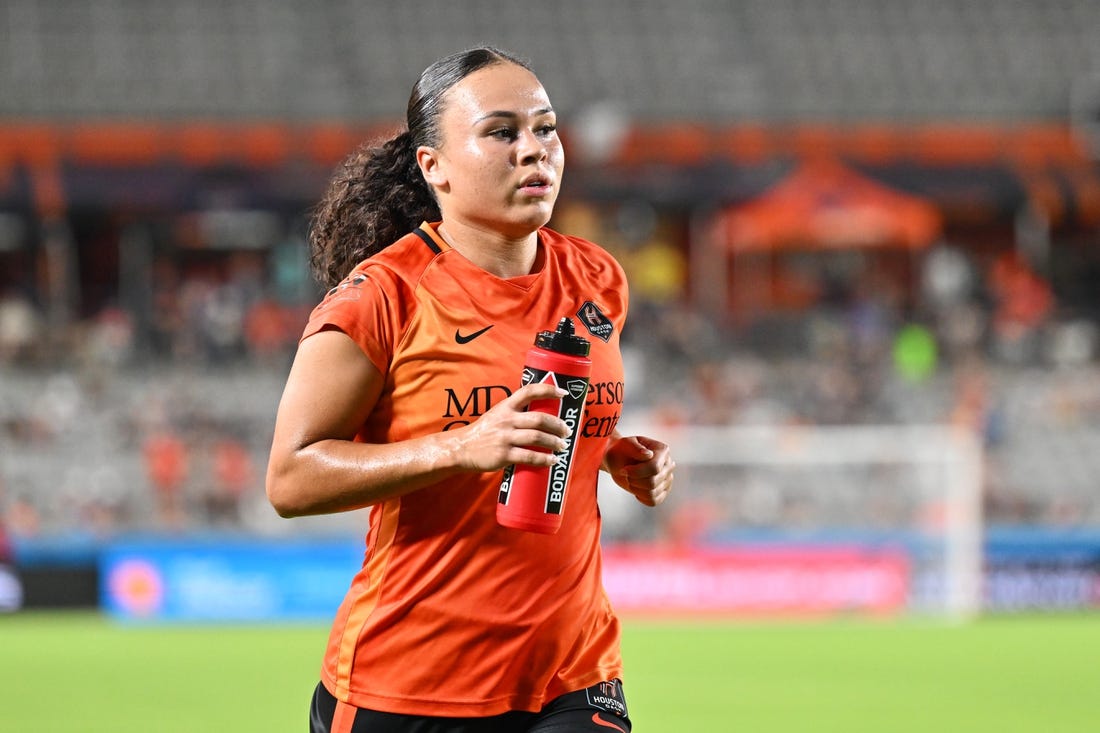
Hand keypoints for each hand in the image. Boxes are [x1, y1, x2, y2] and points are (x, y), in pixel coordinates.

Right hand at [453, 382, 570, 471]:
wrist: (462, 448)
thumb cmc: (483, 432)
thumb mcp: (497, 414)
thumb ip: (515, 412)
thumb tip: (541, 414)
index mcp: (506, 406)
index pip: (529, 391)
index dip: (548, 390)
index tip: (563, 393)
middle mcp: (507, 420)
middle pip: (539, 419)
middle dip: (558, 425)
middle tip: (567, 431)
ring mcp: (505, 438)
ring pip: (537, 438)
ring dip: (554, 442)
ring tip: (562, 446)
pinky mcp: (504, 455)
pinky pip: (529, 457)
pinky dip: (544, 459)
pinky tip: (552, 460)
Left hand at [603, 435, 673, 506]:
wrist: (619, 459)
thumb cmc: (622, 449)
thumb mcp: (624, 444)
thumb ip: (635, 448)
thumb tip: (648, 455)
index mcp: (663, 450)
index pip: (654, 468)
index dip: (636, 472)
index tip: (623, 470)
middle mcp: (668, 465)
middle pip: (652, 482)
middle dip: (633, 480)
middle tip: (625, 473)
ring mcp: (667, 479)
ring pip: (652, 493)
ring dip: (635, 488)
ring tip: (630, 479)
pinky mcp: (663, 491)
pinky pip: (654, 501)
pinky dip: (641, 497)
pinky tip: (636, 488)